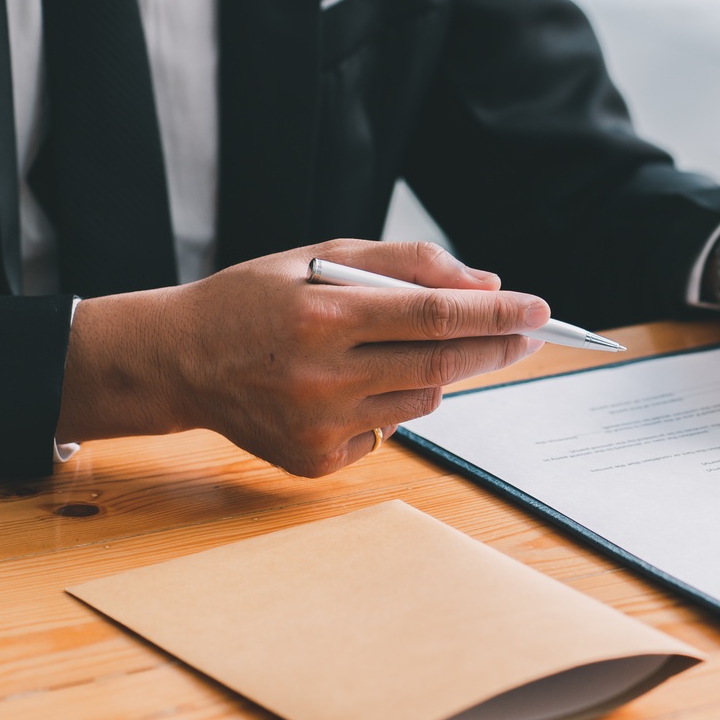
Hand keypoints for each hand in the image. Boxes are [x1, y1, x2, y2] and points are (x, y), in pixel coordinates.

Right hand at [57, 241, 546, 476]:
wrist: (179, 361)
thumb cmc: (257, 299)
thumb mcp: (321, 258)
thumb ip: (406, 264)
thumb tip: (484, 283)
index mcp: (323, 315)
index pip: (436, 315)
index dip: (497, 314)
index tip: (540, 310)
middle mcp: (321, 375)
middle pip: (442, 365)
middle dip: (495, 347)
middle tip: (528, 334)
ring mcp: (318, 425)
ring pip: (422, 402)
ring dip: (438, 374)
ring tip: (407, 350)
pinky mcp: (315, 462)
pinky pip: (387, 432)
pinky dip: (390, 406)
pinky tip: (351, 386)